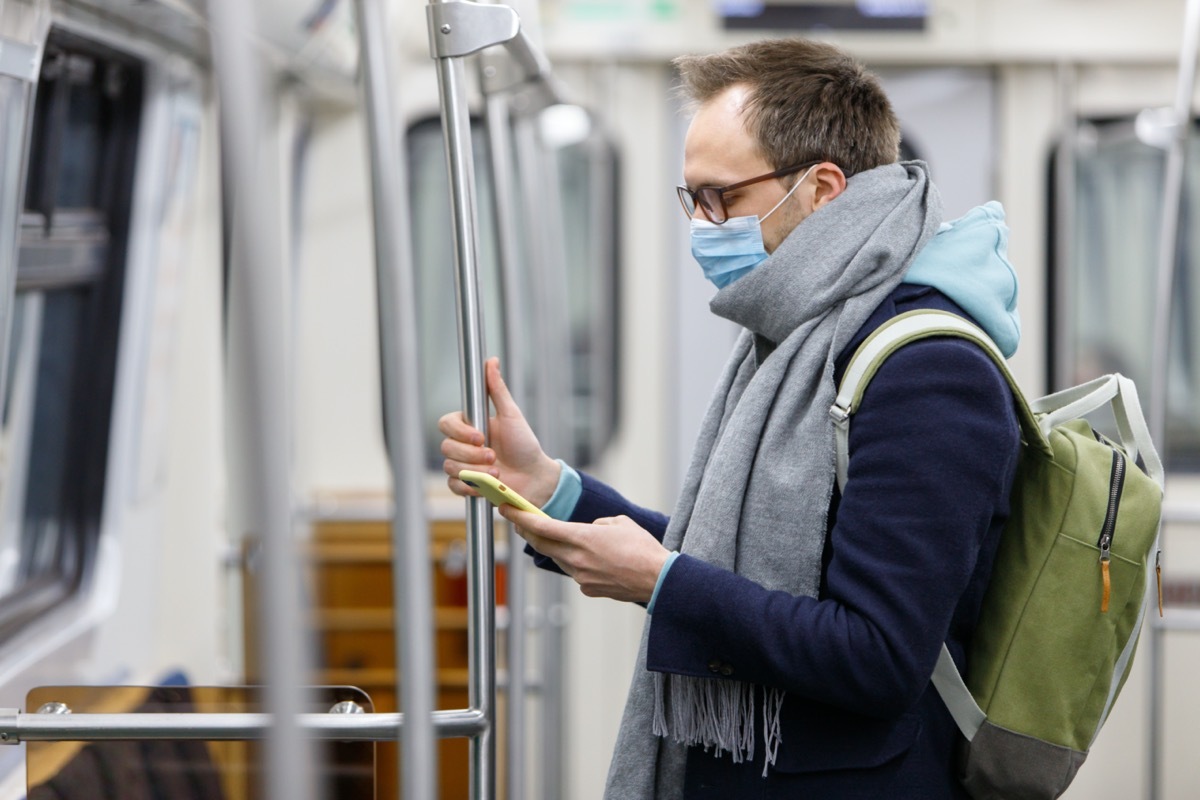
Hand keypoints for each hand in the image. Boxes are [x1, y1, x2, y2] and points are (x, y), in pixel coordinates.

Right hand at [438, 357, 560, 504]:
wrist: (534, 476)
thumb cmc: (524, 444)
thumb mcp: (511, 415)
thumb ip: (497, 390)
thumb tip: (491, 361)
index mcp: (470, 426)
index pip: (447, 424)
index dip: (460, 432)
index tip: (481, 437)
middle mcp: (463, 445)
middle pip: (446, 447)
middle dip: (471, 454)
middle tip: (494, 456)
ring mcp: (463, 465)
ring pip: (450, 466)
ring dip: (474, 471)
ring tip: (496, 472)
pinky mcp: (465, 485)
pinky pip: (453, 485)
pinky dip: (468, 486)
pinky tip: (484, 485)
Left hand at [500, 508, 669, 603]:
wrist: (659, 580)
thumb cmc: (642, 548)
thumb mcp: (619, 522)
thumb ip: (597, 524)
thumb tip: (588, 530)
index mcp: (582, 537)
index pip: (541, 526)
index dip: (520, 517)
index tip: (505, 509)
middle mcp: (576, 558)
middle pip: (542, 544)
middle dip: (527, 531)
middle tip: (519, 520)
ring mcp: (580, 577)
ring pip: (559, 558)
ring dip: (556, 547)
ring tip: (563, 537)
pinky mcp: (588, 589)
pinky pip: (575, 572)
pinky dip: (577, 562)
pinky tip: (595, 559)